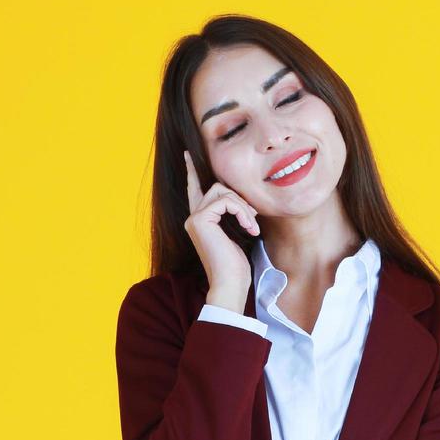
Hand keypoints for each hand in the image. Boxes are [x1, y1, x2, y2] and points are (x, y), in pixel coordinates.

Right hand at [183, 148, 259, 296]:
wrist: (230, 284)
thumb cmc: (236, 266)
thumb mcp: (236, 234)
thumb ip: (232, 215)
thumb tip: (241, 200)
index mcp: (199, 222)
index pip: (195, 190)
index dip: (191, 172)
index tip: (187, 155)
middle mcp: (192, 218)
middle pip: (216, 187)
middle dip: (238, 198)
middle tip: (252, 219)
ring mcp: (193, 218)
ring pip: (222, 191)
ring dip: (242, 206)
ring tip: (252, 226)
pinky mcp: (199, 220)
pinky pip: (225, 201)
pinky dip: (241, 212)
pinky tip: (249, 228)